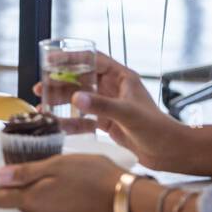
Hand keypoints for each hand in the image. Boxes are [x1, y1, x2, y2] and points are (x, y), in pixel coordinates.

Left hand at [0, 154, 123, 211]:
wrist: (126, 198)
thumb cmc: (91, 176)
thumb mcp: (55, 166)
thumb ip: (25, 173)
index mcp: (33, 201)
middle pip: (13, 201)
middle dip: (2, 187)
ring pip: (30, 203)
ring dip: (22, 189)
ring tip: (20, 169)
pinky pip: (44, 205)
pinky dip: (37, 193)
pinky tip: (44, 179)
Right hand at [34, 53, 190, 171]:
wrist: (171, 153)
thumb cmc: (157, 129)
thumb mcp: (127, 114)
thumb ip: (101, 105)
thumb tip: (75, 97)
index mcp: (121, 78)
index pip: (93, 60)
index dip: (71, 58)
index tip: (50, 60)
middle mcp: (113, 89)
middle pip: (81, 79)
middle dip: (59, 83)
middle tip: (41, 87)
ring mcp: (109, 106)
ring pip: (79, 99)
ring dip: (61, 102)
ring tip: (43, 106)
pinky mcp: (106, 122)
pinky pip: (83, 119)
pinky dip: (70, 121)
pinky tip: (57, 125)